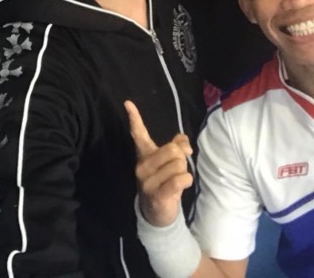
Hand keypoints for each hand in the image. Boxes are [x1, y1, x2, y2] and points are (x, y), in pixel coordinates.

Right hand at [125, 101, 193, 227]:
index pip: (138, 133)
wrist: (158, 212)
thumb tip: (185, 143)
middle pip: (172, 149)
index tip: (128, 102)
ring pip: (178, 164)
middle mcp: (142, 166)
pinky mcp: (156, 195)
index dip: (135, 117)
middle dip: (182, 158)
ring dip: (183, 172)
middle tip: (177, 169)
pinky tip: (181, 185)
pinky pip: (179, 179)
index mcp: (145, 154)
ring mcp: (147, 181)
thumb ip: (178, 145)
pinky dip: (186, 181)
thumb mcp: (171, 161)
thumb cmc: (165, 181)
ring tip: (175, 181)